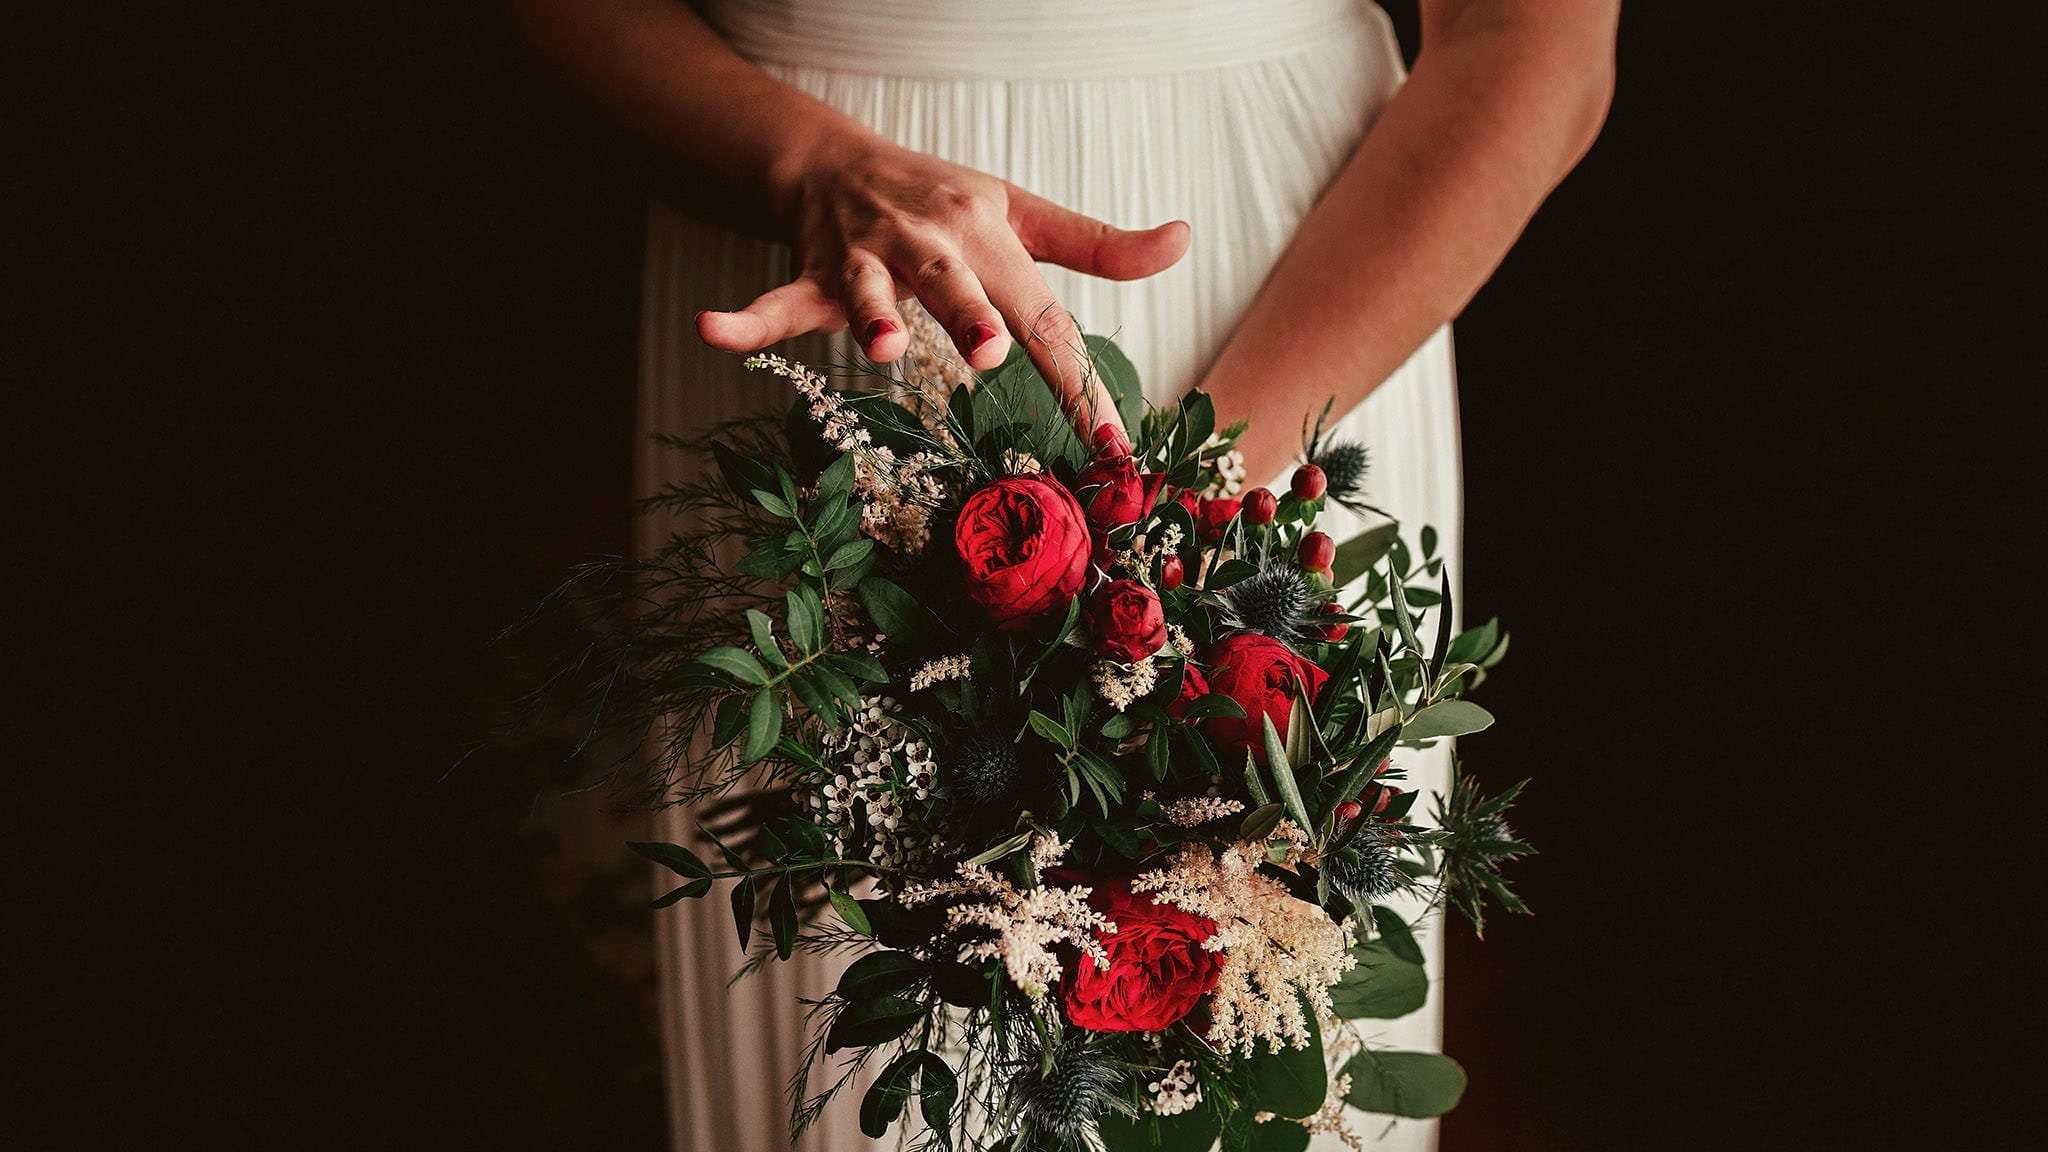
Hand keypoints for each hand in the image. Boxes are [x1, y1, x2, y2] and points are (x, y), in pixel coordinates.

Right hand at [697, 130, 1189, 440]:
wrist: (843, 160)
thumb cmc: (948, 203)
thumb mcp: (1026, 215)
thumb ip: (1101, 242)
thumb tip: (1182, 239)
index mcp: (990, 241)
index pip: (1044, 320)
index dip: (1079, 383)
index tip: (1111, 449)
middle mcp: (930, 246)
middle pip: (956, 285)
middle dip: (970, 315)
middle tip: (991, 350)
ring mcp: (866, 260)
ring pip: (868, 290)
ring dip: (870, 317)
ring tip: (877, 347)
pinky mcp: (814, 273)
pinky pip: (778, 300)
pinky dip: (745, 318)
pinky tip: (714, 331)